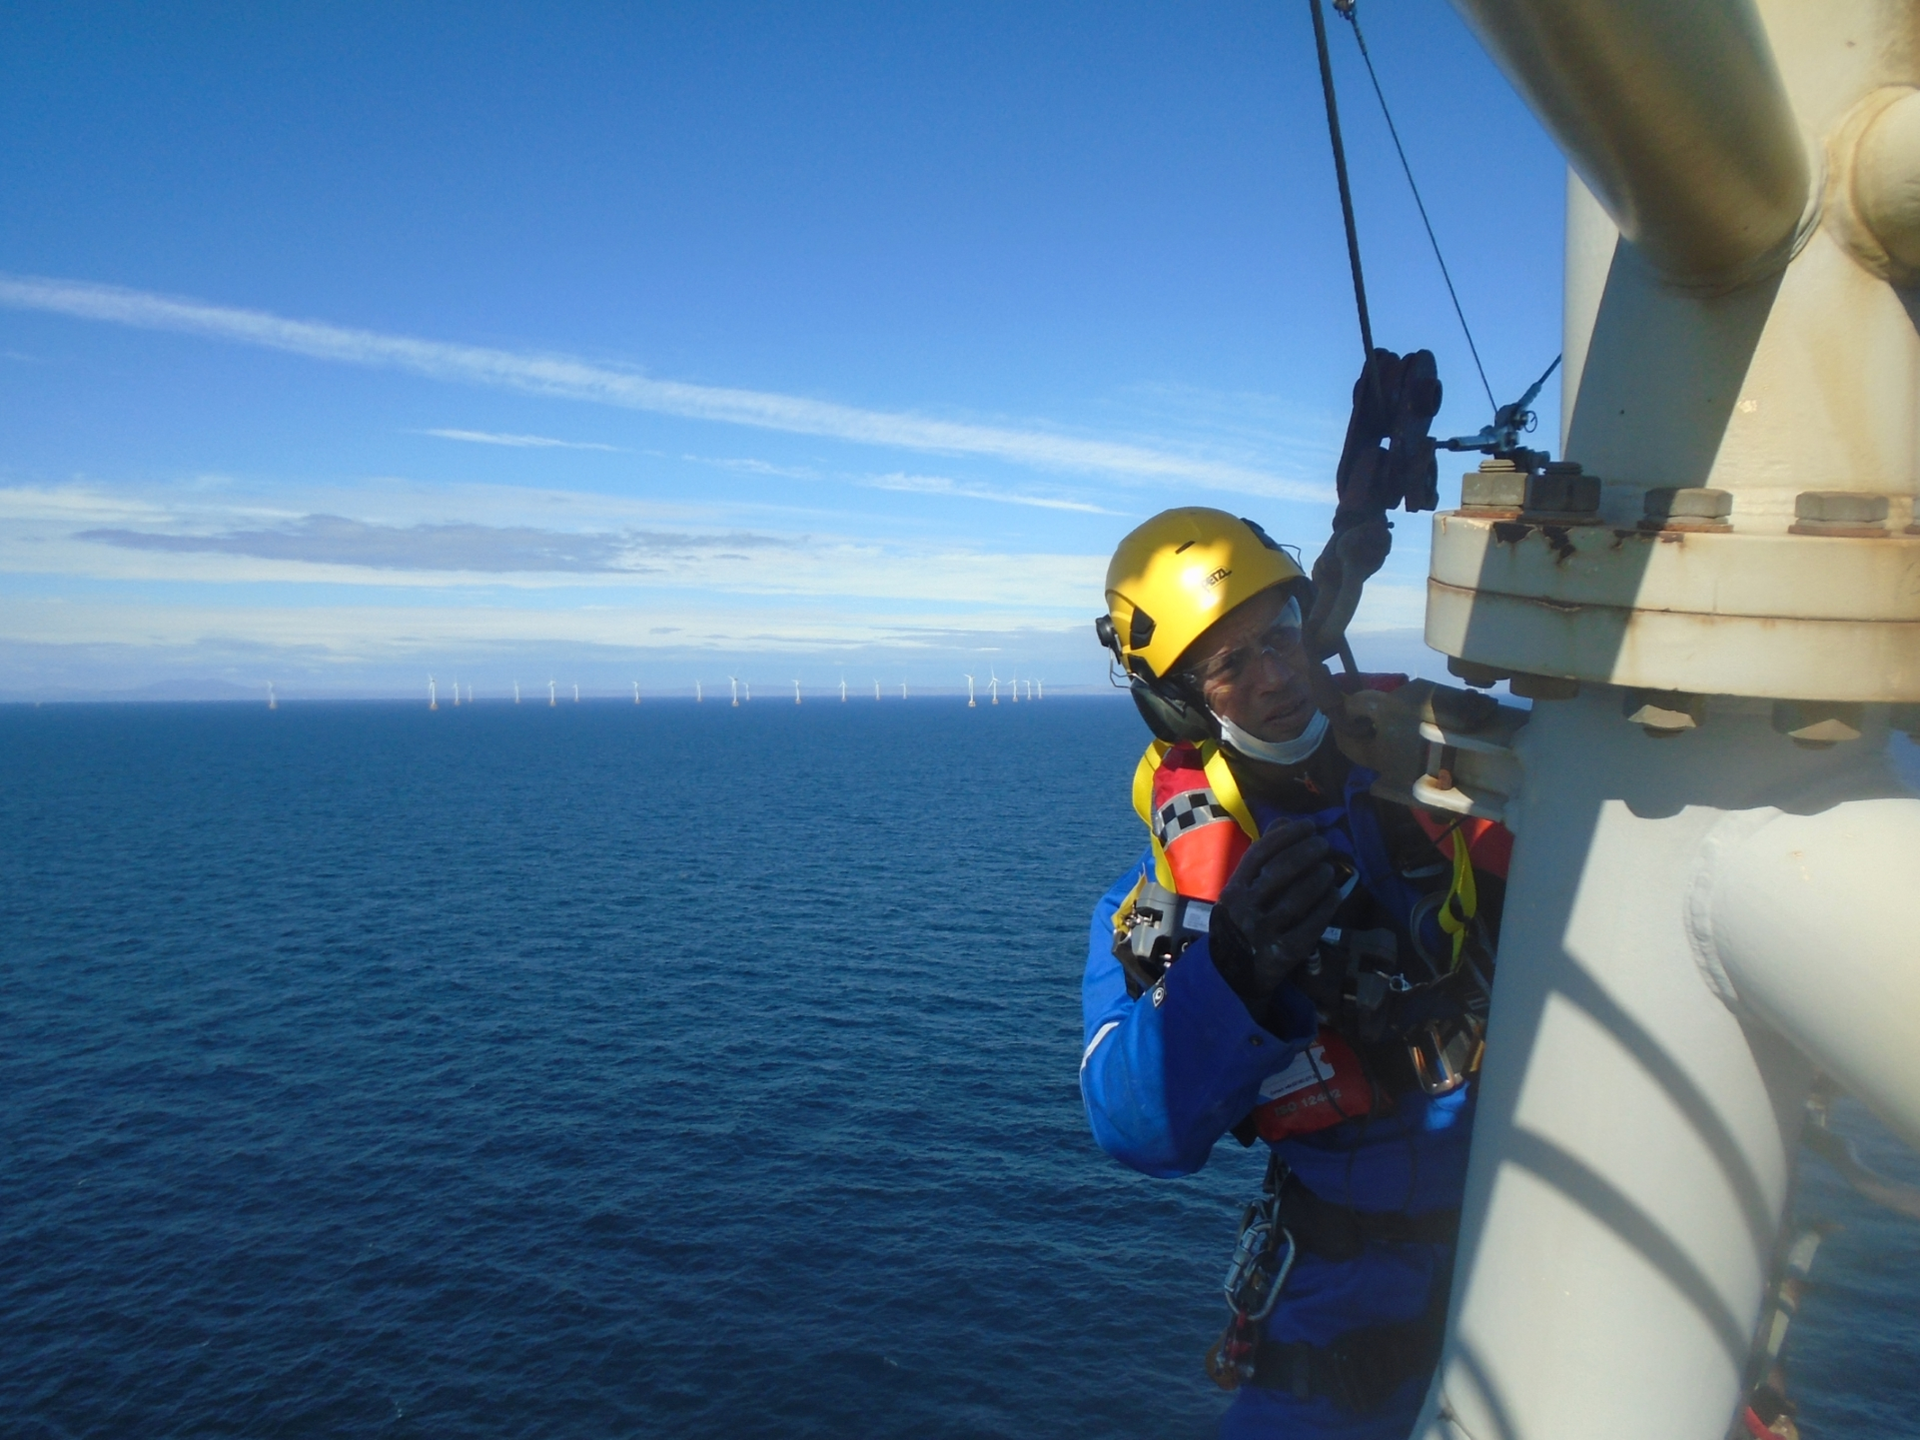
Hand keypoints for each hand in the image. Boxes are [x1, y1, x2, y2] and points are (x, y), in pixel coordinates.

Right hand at [1209, 818, 1343, 1009]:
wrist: (1232, 973)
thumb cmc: (1240, 922)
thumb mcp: (1241, 889)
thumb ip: (1261, 857)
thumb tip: (1285, 822)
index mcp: (1233, 889)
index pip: (1261, 853)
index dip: (1287, 835)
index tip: (1308, 826)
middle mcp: (1246, 909)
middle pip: (1281, 871)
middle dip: (1307, 853)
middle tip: (1323, 845)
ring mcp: (1264, 932)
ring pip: (1298, 898)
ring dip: (1319, 878)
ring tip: (1329, 870)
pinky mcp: (1284, 953)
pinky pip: (1311, 925)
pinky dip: (1326, 907)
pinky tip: (1335, 895)